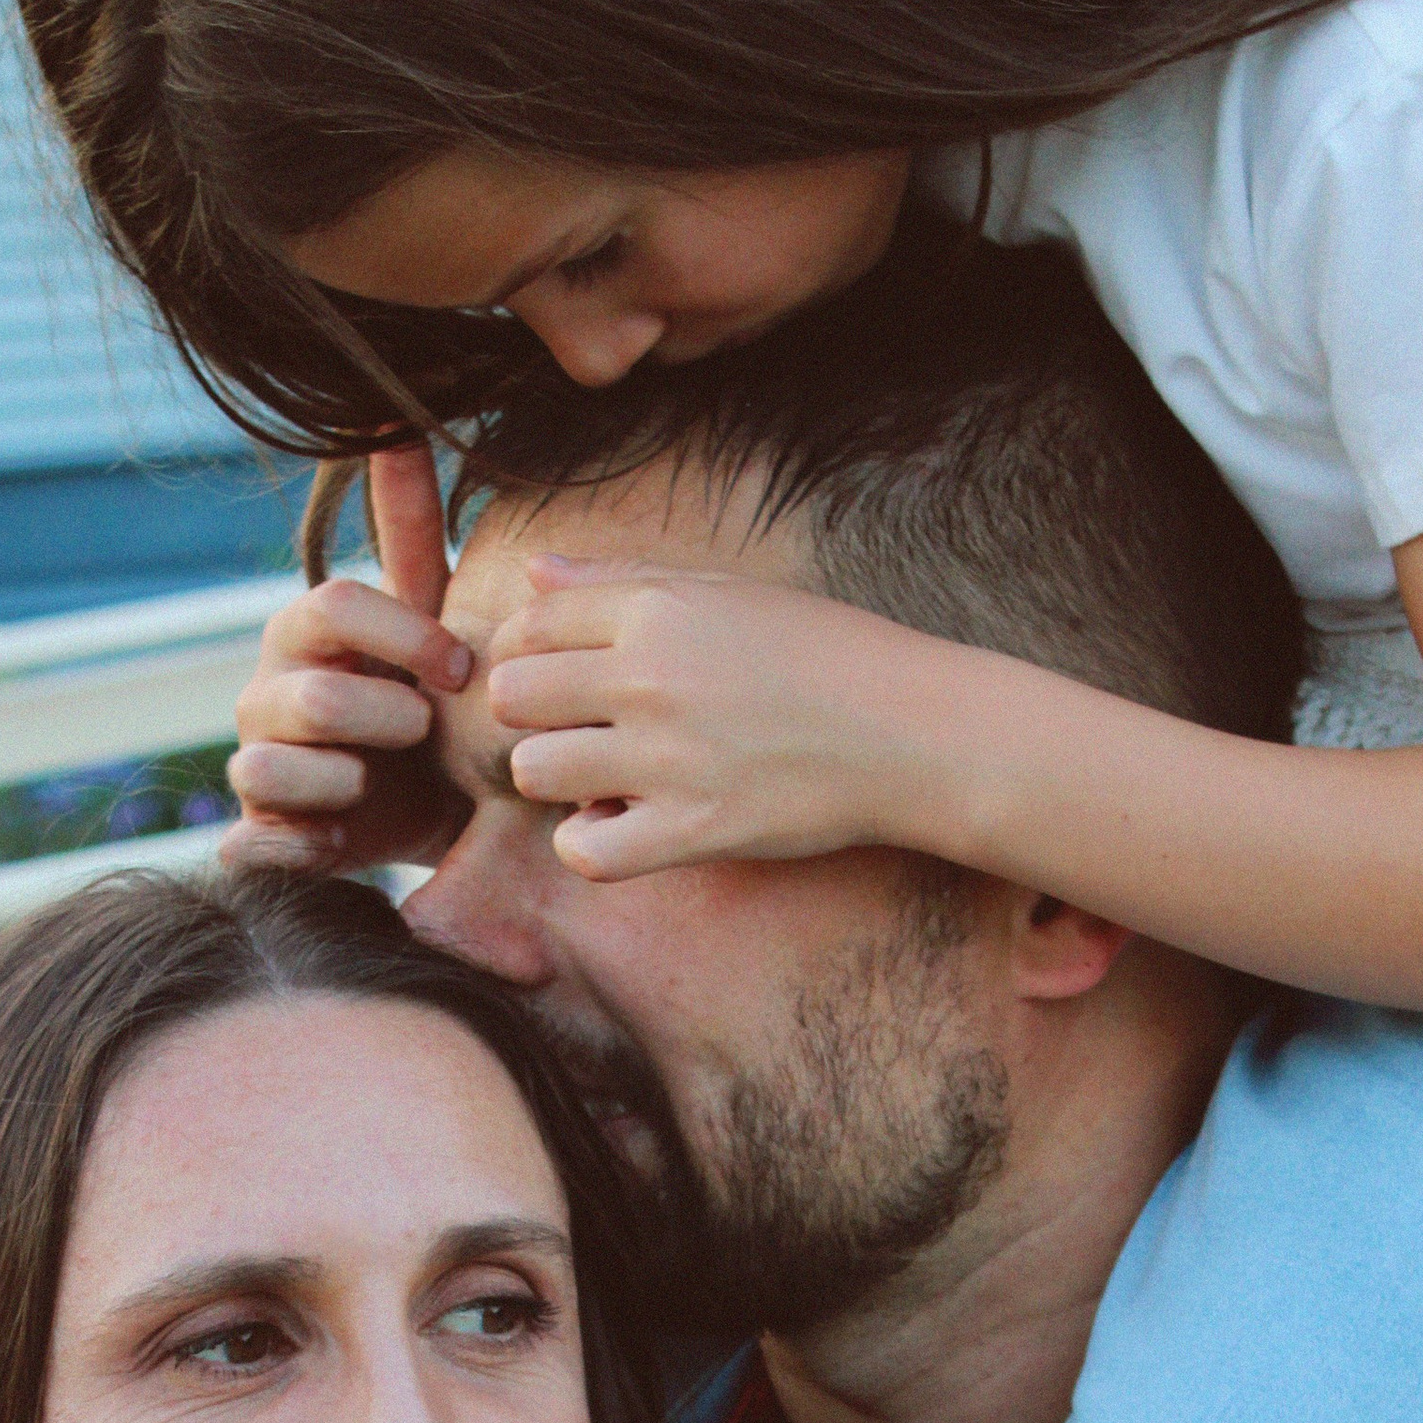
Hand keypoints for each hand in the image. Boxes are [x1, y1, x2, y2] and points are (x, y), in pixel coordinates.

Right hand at [224, 442, 471, 877]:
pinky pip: (254, 840)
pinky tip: (338, 837)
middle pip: (314, 693)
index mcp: (305, 632)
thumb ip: (409, 537)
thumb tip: (396, 421)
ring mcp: (253, 765)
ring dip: (345, 778)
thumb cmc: (424, 709)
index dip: (404, 636)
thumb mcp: (425, 623)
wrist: (422, 822)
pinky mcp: (254, 838)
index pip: (337, 603)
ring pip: (272, 765)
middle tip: (426, 732)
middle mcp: (264, 692)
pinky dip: (298, 842)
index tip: (459, 668)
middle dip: (386, 716)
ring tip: (379, 784)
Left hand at [484, 560, 941, 878]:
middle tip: (582, 732)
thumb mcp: (727, 593)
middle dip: (535, 717)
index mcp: (656, 608)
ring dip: (558, 783)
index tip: (567, 680)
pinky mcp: (694, 829)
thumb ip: (624, 581)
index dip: (532, 655)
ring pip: (534, 773)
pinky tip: (624, 827)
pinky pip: (584, 851)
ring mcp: (669, 757)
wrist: (910, 730)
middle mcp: (651, 676)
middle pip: (512, 697)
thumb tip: (534, 571)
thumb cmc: (825, 654)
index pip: (530, 624)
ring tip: (604, 782)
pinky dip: (589, 845)